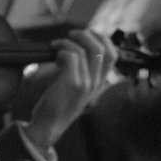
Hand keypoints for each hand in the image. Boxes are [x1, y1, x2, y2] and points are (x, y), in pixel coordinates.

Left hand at [25, 29, 116, 150]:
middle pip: (102, 48)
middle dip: (85, 34)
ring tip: (56, 46)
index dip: (102, 39)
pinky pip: (71, 56)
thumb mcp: (75, 89)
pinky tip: (53, 57)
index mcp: (99, 83)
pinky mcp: (73, 83)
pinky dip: (61, 50)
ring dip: (67, 41)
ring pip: (85, 49)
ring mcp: (86, 83)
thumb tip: (75, 48)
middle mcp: (97, 83)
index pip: (113, 54)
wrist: (47, 126)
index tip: (86, 34)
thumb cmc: (56, 106)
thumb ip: (81, 72)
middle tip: (70, 35)